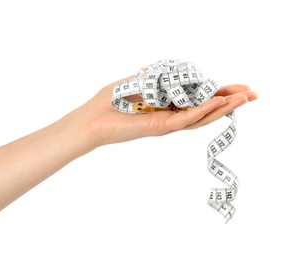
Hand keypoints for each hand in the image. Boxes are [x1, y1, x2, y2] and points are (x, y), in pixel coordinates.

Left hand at [71, 76, 257, 148]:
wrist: (91, 119)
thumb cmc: (111, 101)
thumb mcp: (140, 81)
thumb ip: (163, 75)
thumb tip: (186, 65)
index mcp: (166, 105)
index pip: (197, 99)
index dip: (219, 92)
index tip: (238, 86)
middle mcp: (170, 116)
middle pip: (204, 109)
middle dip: (230, 101)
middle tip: (253, 94)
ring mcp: (166, 123)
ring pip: (200, 116)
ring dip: (223, 107)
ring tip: (245, 98)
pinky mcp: (159, 127)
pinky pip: (186, 119)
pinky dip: (203, 111)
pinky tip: (219, 102)